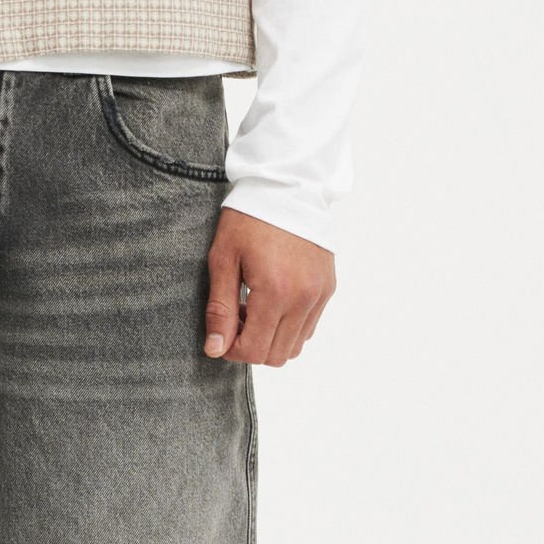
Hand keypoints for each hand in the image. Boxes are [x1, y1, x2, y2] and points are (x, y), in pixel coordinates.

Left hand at [203, 209, 334, 366]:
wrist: (285, 188)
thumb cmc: (248, 220)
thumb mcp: (223, 260)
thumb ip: (220, 309)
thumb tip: (216, 349)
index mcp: (275, 292)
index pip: (254, 350)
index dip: (231, 350)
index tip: (220, 334)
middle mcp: (303, 298)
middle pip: (276, 355)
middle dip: (250, 346)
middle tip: (235, 318)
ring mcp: (319, 294)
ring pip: (295, 346)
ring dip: (270, 338)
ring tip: (253, 308)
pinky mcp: (327, 288)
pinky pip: (309, 326)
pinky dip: (289, 326)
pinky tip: (272, 302)